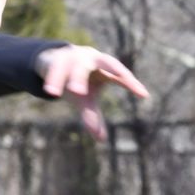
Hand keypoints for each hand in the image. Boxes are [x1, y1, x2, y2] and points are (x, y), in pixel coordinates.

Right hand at [33, 44, 149, 139]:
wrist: (52, 61)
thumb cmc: (76, 80)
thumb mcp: (85, 99)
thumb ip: (92, 115)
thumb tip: (102, 139)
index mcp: (105, 67)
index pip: (121, 75)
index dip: (131, 83)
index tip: (143, 94)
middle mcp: (93, 58)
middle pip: (107, 61)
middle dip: (113, 70)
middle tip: (119, 76)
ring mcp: (75, 56)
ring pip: (78, 66)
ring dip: (77, 77)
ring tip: (76, 91)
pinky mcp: (57, 58)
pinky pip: (56, 68)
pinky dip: (54, 79)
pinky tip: (50, 91)